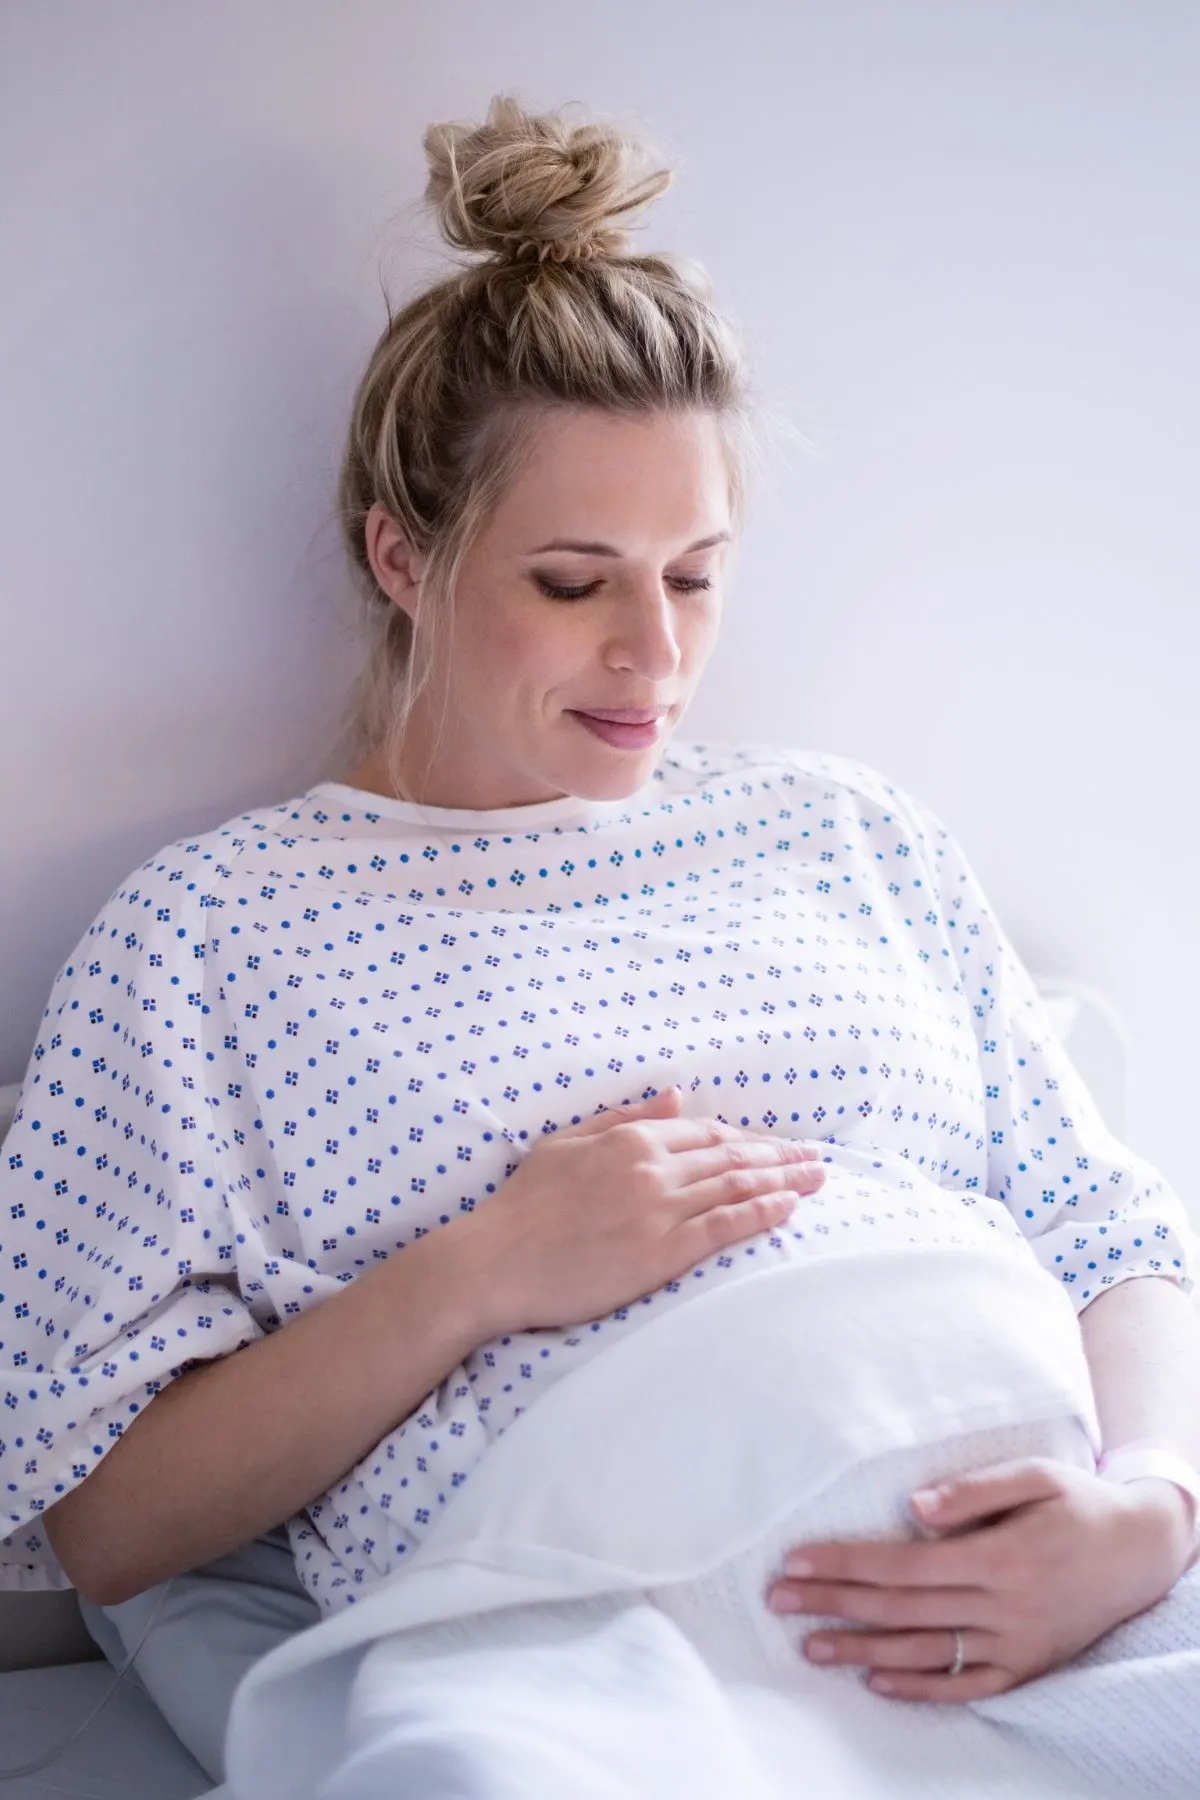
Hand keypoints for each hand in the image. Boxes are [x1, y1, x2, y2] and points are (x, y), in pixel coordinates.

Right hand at [466, 1085, 823, 1333]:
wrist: (495, 1261)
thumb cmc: (523, 1206)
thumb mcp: (566, 1142)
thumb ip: (622, 1116)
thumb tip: (674, 1095)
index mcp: (629, 1139)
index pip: (706, 1133)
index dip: (747, 1139)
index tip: (775, 1145)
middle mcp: (651, 1167)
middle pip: (733, 1157)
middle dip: (781, 1156)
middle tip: (817, 1158)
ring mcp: (658, 1209)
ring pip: (737, 1187)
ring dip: (784, 1180)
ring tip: (817, 1179)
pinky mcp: (660, 1252)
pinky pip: (724, 1227)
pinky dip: (762, 1214)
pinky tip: (789, 1208)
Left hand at [766, 1458, 1194, 1701]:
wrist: (1143, 1551)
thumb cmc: (1079, 1502)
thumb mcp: (1035, 1476)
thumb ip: (974, 1490)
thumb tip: (913, 1505)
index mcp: (999, 1555)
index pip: (902, 1564)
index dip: (845, 1563)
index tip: (796, 1560)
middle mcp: (1004, 1606)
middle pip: (901, 1608)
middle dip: (834, 1603)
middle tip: (779, 1600)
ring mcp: (1016, 1644)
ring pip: (925, 1653)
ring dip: (862, 1650)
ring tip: (810, 1647)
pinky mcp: (1027, 1667)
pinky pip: (967, 1687)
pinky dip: (921, 1689)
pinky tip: (877, 1682)